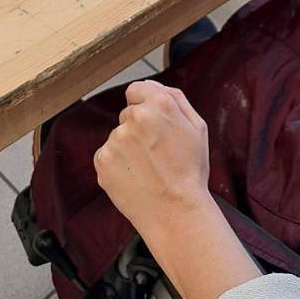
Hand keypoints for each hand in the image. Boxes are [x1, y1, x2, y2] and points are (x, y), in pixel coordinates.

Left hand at [94, 81, 211, 239]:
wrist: (175, 213)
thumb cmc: (189, 172)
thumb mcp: (197, 127)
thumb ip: (175, 98)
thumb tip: (152, 85)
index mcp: (159, 104)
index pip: (137, 89)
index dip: (145, 106)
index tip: (152, 124)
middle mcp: (134, 117)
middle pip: (128, 114)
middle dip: (138, 128)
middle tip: (156, 153)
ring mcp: (116, 140)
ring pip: (118, 136)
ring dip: (128, 147)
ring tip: (147, 169)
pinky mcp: (102, 161)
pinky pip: (107, 155)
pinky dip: (117, 164)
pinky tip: (135, 176)